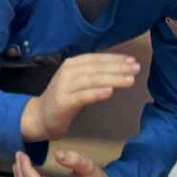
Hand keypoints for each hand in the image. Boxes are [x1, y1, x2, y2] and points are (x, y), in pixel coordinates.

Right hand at [19, 53, 140, 141]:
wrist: (39, 117)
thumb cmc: (63, 100)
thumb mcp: (78, 82)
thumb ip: (93, 75)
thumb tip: (118, 69)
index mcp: (73, 64)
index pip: (97, 59)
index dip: (116, 59)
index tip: (132, 61)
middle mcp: (68, 72)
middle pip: (97, 68)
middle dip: (118, 68)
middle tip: (136, 69)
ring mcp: (64, 86)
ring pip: (92, 80)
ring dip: (112, 79)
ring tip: (130, 80)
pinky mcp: (63, 102)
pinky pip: (83, 96)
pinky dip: (96, 93)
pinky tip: (110, 92)